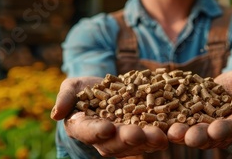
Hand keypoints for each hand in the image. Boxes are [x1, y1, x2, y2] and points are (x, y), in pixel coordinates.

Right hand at [50, 77, 168, 156]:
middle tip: (137, 135)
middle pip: (115, 144)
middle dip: (127, 140)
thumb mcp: (73, 87)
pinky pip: (154, 134)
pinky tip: (175, 129)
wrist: (108, 88)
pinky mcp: (144, 131)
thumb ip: (66, 98)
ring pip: (137, 144)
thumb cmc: (85, 89)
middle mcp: (105, 139)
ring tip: (161, 136)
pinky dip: (164, 133)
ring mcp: (125, 137)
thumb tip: (57, 113)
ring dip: (149, 140)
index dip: (97, 131)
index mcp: (84, 128)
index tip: (106, 127)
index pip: (88, 132)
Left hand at [166, 70, 231, 148]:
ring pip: (193, 131)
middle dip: (200, 136)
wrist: (228, 83)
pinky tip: (159, 122)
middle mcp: (223, 128)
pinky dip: (169, 122)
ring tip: (171, 132)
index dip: (226, 129)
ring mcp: (204, 125)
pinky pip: (179, 121)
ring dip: (182, 134)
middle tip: (189, 137)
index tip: (216, 130)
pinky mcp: (188, 118)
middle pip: (211, 135)